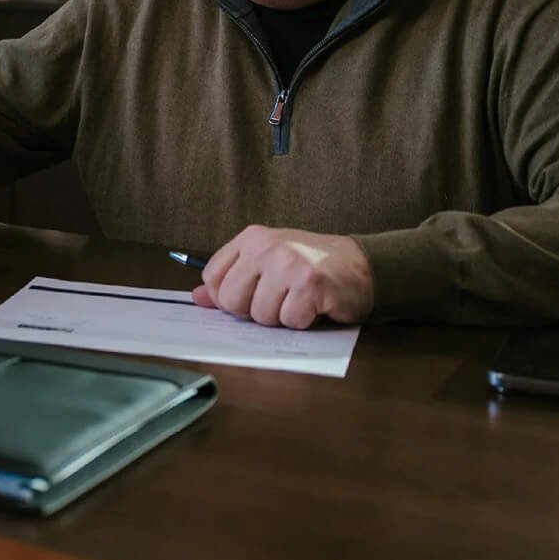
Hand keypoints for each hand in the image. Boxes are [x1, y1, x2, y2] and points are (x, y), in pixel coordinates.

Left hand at [191, 226, 373, 328]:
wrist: (360, 264)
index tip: (247, 298)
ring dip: (281, 318)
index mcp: (250, 239)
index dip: (225, 299)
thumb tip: (198, 299)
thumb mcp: (267, 264)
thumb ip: (233, 279)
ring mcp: (287, 263)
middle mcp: (265, 246)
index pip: (212, 278)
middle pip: (231, 300)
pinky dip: (302, 321)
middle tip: (278, 300)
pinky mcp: (310, 283)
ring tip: (298, 300)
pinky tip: (314, 305)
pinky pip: (289, 321)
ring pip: (260, 315)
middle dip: (253, 312)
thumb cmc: (310, 266)